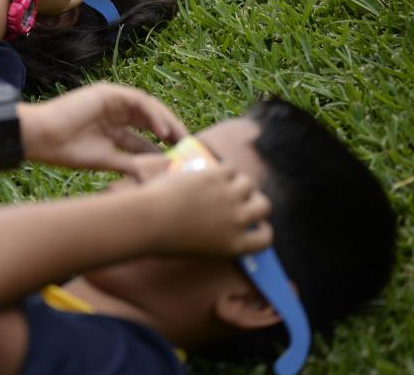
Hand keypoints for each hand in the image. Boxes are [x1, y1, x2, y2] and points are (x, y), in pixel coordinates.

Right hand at [21, 82, 187, 173]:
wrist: (41, 137)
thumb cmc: (64, 152)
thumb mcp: (105, 161)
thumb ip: (130, 164)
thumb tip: (156, 178)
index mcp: (113, 131)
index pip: (145, 138)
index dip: (163, 149)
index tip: (181, 162)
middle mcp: (115, 114)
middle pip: (152, 122)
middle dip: (173, 134)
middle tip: (191, 149)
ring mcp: (112, 102)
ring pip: (149, 109)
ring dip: (168, 123)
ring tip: (182, 141)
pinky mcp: (108, 93)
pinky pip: (138, 101)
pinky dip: (153, 115)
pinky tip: (163, 132)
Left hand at [140, 164, 272, 256]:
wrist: (148, 221)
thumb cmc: (163, 237)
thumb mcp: (199, 246)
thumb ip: (217, 236)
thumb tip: (222, 222)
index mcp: (235, 245)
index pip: (265, 238)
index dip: (260, 227)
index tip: (252, 222)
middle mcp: (239, 222)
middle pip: (263, 205)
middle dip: (254, 200)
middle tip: (240, 196)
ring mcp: (230, 198)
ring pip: (249, 183)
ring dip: (238, 181)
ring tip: (223, 180)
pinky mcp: (216, 177)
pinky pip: (230, 167)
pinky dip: (223, 167)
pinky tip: (210, 170)